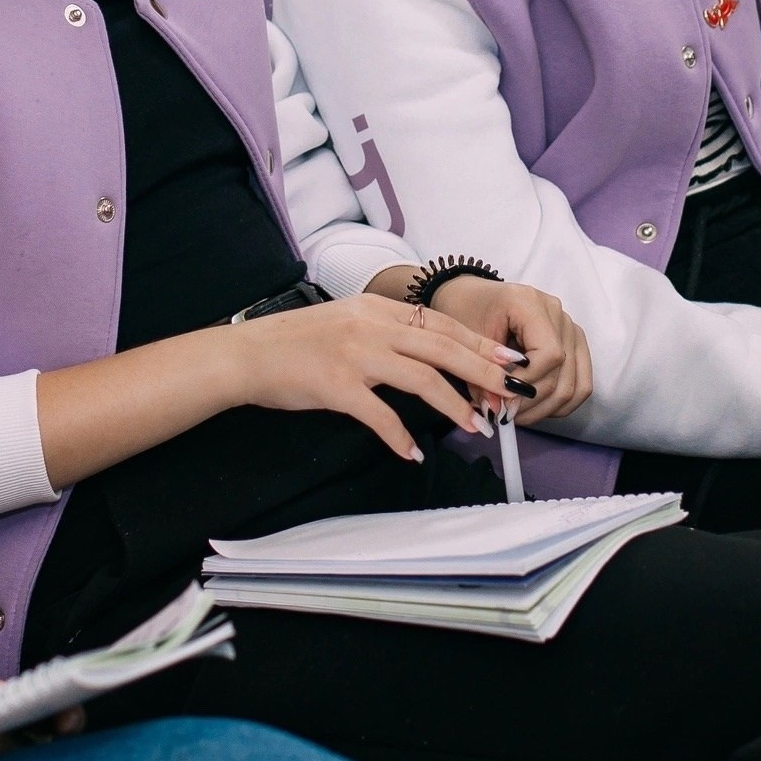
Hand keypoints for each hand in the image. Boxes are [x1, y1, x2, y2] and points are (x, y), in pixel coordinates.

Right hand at [223, 294, 519, 460]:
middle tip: (512, 390)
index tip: (509, 359)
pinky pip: (379, 414)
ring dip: (454, 405)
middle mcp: (372, 327)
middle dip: (483, 371)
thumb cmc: (297, 342)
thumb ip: (386, 330)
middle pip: (442, 347)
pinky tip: (414, 452)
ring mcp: (355, 355)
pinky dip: (400, 436)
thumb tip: (429, 351)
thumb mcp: (348, 320)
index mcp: (379, 309)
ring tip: (476, 425)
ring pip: (421, 379)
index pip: (442, 324)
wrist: (248, 353)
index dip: (479, 343)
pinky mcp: (337, 385)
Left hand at [426, 276, 592, 425]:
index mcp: (529, 303)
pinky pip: (581, 382)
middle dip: (533, 401)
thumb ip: (482, 376)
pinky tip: (536, 408)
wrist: (469, 298)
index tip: (503, 398)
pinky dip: (561, 403)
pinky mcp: (573, 342)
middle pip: (564, 370)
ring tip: (517, 414)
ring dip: (547, 407)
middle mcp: (557, 311)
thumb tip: (499, 411)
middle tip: (505, 415)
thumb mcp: (465, 343)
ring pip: (576, 382)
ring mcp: (569, 326)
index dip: (529, 382)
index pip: (549, 353)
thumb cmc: (465, 313)